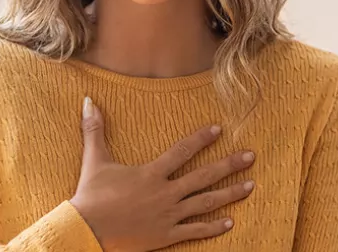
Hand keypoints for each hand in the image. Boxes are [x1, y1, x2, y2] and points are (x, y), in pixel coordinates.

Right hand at [69, 97, 256, 251]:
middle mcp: (165, 193)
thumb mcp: (94, 160)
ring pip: (206, 203)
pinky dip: (213, 228)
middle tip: (251, 156)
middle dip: (229, 165)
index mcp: (150, 173)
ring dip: (230, 194)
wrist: (87, 230)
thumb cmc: (90, 196)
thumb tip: (88, 101)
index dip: (201, 139)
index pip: (182, 151)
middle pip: (204, 176)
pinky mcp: (166, 235)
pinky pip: (194, 231)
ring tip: (250, 186)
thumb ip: (94, 130)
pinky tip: (230, 222)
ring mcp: (168, 215)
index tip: (219, 130)